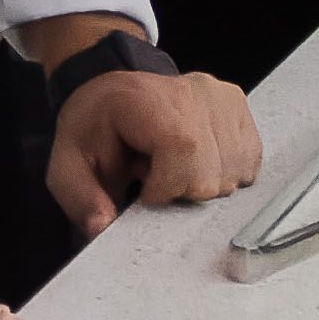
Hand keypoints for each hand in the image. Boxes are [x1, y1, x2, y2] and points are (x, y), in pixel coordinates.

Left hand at [47, 67, 262, 233]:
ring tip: (175, 166)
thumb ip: (81, 198)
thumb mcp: (69, 164)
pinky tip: (199, 162)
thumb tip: (101, 228)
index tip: (145, 189)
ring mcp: (220, 96)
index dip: (167, 186)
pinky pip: (249, 159)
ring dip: (206, 183)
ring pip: (236, 171)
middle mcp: (191, 91)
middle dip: (184, 191)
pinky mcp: (238, 104)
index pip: (183, 152)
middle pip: (213, 173)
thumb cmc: (95, 126)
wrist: (111, 91)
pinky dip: (227, 172)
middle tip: (157, 176)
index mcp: (145, 100)